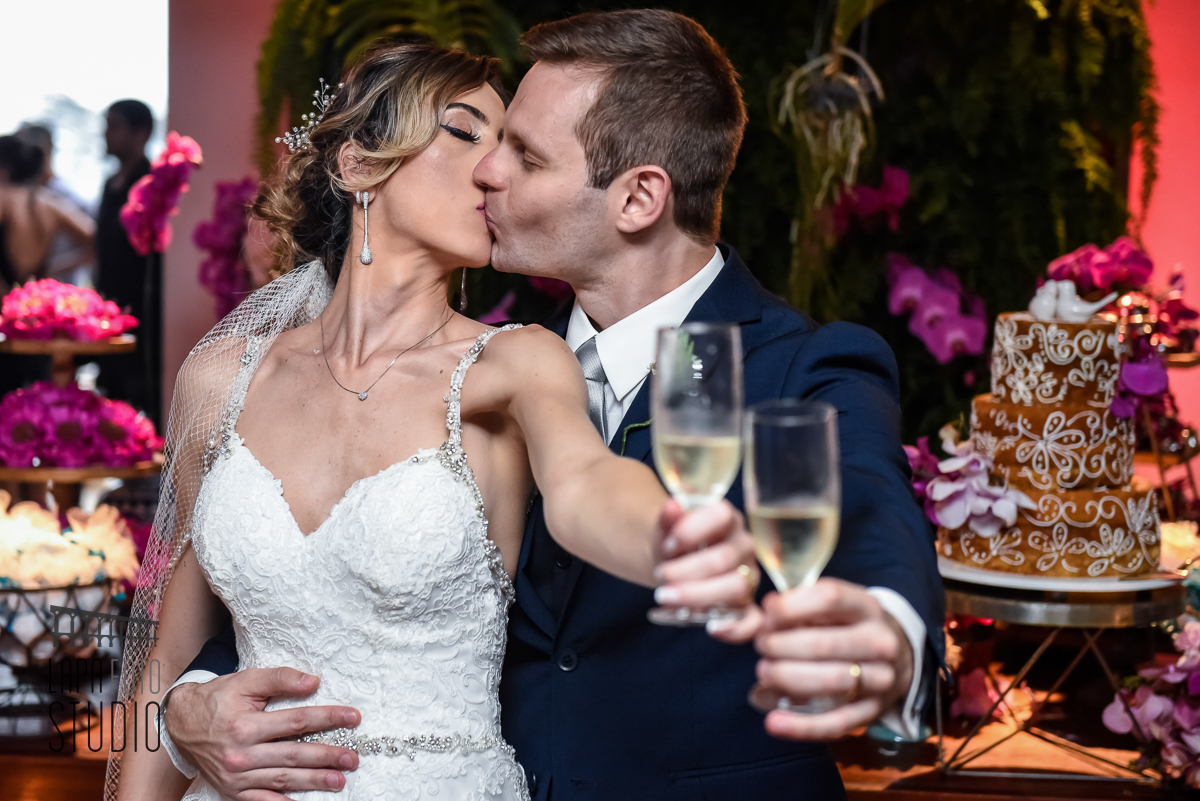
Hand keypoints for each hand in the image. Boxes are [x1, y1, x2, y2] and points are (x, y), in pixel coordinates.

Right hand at [165, 667, 360, 800]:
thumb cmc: (218, 699)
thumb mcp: (246, 680)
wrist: (180, 723)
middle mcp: (241, 754)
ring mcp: (236, 776)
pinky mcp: (231, 791)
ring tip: (339, 781)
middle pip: (292, 755)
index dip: (327, 718)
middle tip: (352, 758)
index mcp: (246, 725)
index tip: (353, 718)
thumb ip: (280, 679)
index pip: (296, 721)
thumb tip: (313, 682)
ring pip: (281, 780)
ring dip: (313, 782)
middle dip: (326, 757)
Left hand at [652, 499, 762, 639]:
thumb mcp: (665, 529)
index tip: (667, 544)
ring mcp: (749, 576)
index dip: (692, 530)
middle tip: (659, 576)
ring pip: (737, 588)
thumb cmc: (674, 544)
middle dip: (687, 570)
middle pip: (724, 559)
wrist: (674, 564)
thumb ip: (667, 518)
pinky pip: (753, 619)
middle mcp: (744, 546)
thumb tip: (672, 506)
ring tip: (667, 597)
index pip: (720, 516)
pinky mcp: (747, 604)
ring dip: (699, 595)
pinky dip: (736, 628)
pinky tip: (711, 628)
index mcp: (726, 519)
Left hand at [753, 578, 913, 740]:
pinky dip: (801, 726)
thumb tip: (768, 611)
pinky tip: (773, 723)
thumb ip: (801, 606)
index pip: (830, 598)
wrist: (897, 658)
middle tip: (761, 646)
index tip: (767, 614)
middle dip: (781, 646)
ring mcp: (880, 679)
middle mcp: (880, 642)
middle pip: (824, 644)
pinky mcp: (872, 712)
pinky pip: (836, 723)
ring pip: (831, 682)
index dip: (791, 606)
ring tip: (764, 672)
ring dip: (787, 679)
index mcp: (866, 607)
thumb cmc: (848, 627)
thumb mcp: (834, 607)